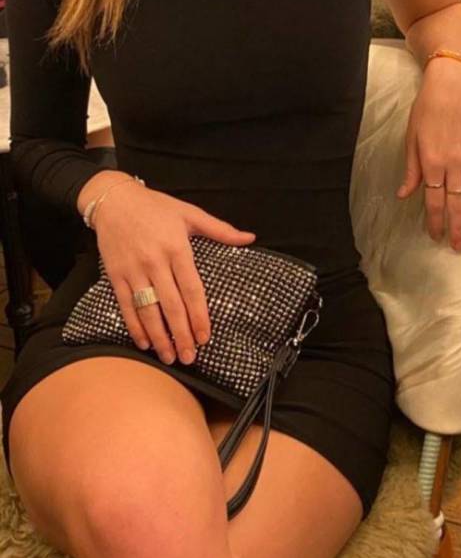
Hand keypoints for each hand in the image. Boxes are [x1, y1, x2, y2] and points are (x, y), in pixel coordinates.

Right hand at [92, 183, 254, 364]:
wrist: (113, 200)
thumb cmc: (155, 206)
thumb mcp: (190, 213)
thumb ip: (220, 230)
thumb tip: (249, 238)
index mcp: (177, 247)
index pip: (191, 289)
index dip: (199, 315)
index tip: (205, 336)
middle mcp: (155, 261)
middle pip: (171, 305)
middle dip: (181, 334)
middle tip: (190, 357)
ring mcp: (134, 270)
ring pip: (148, 310)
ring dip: (159, 337)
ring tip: (169, 357)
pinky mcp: (116, 275)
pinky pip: (126, 305)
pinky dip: (135, 326)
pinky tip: (144, 342)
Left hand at [397, 59, 460, 250]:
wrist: (451, 87)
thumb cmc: (426, 110)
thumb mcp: (411, 139)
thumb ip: (411, 170)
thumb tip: (403, 195)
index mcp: (433, 163)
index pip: (435, 201)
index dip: (436, 221)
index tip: (435, 236)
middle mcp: (454, 165)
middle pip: (457, 204)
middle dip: (456, 228)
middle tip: (456, 248)